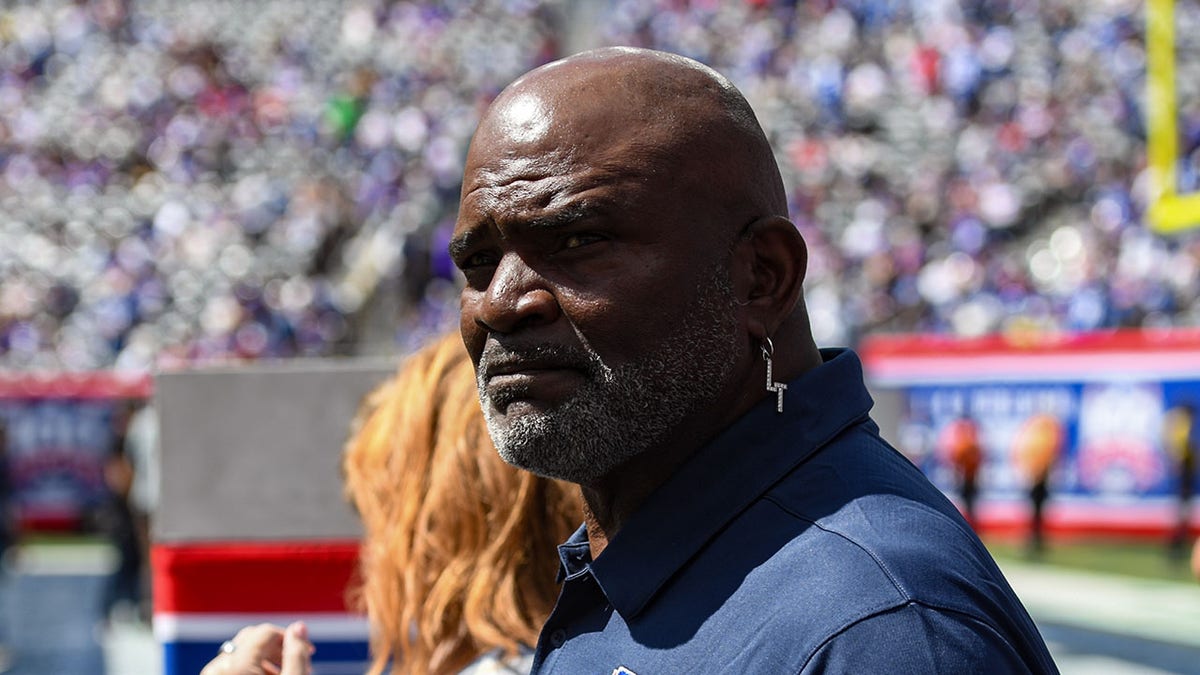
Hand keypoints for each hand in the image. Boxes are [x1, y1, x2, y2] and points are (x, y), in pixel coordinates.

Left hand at [199, 621, 313, 674]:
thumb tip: (299, 626)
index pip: (265, 632)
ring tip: (282, 674)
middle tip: (296, 663)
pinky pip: (229, 664)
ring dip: (264, 659)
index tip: (307, 651)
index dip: (289, 637)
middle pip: (252, 640)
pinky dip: (249, 668)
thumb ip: (296, 654)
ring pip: (241, 653)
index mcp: (238, 666)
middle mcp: (219, 667)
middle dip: (277, 647)